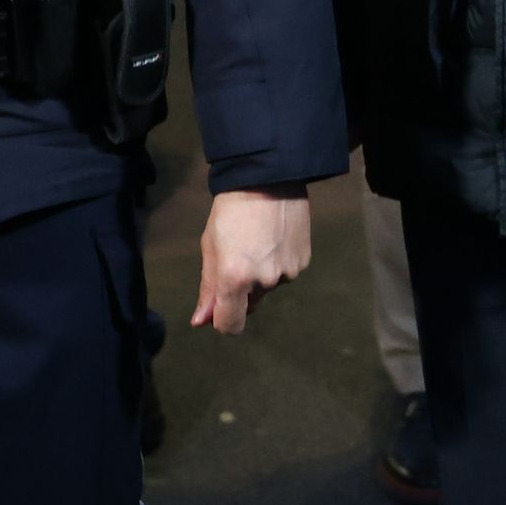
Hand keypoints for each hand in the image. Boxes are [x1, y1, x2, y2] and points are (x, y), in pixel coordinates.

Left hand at [191, 184, 312, 334]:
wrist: (269, 178)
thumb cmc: (230, 211)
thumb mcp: (211, 248)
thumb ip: (208, 288)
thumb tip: (201, 321)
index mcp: (235, 279)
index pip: (230, 325)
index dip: (221, 321)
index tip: (218, 307)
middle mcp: (264, 282)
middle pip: (249, 305)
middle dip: (242, 291)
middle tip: (239, 258)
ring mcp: (288, 273)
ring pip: (268, 287)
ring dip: (261, 275)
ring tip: (259, 242)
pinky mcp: (304, 262)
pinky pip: (285, 273)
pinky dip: (278, 263)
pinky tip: (275, 239)